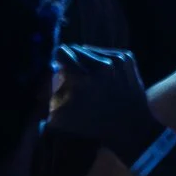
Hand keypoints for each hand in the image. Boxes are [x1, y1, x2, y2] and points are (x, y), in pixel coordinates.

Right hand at [50, 46, 161, 160]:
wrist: (131, 127)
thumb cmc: (93, 125)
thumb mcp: (62, 116)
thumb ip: (48, 95)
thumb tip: (45, 77)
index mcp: (82, 77)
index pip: (61, 52)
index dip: (57, 60)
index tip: (58, 68)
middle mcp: (100, 63)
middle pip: (76, 49)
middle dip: (71, 61)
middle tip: (73, 75)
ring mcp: (116, 58)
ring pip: (90, 49)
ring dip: (86, 60)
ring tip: (89, 77)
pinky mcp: (127, 57)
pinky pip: (106, 52)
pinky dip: (101, 61)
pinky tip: (103, 77)